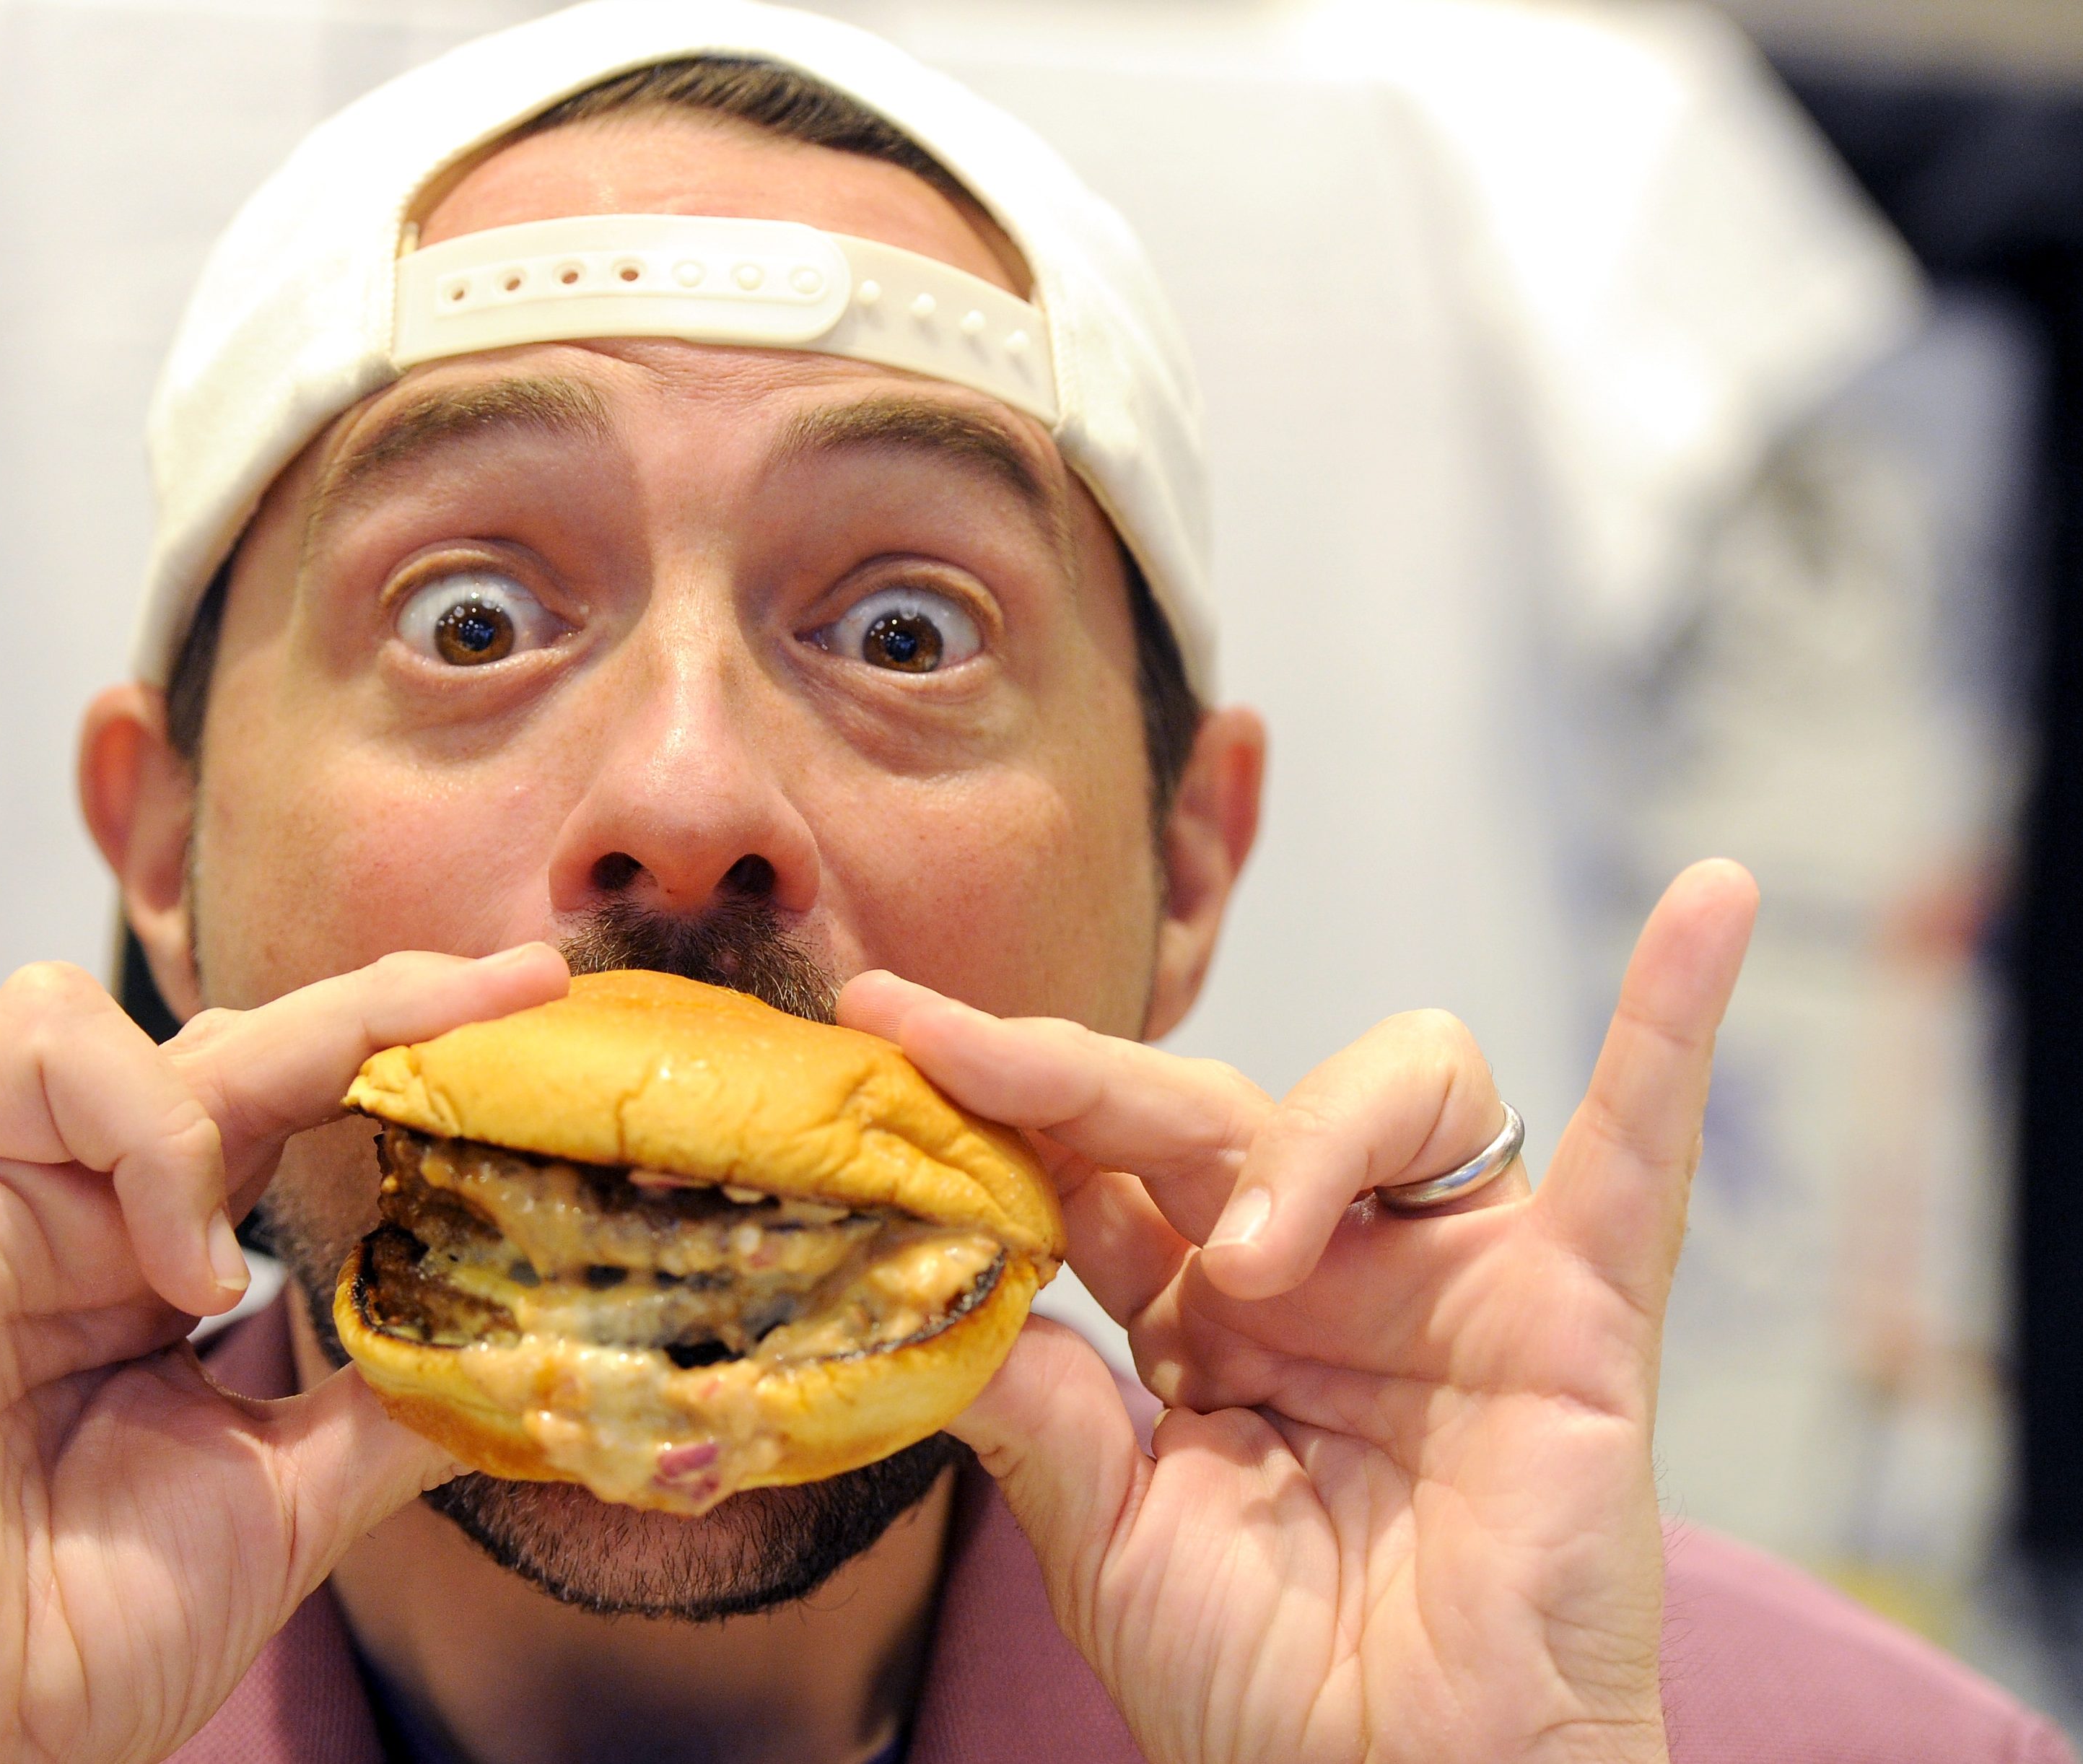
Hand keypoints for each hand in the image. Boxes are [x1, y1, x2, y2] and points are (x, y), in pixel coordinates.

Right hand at [0, 812, 568, 1763]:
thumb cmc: (103, 1626)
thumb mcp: (297, 1495)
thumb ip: (394, 1401)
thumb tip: (527, 1344)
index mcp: (160, 1248)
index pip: (291, 1087)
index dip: (410, 1028)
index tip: (540, 989)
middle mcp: (63, 1206)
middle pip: (204, 1039)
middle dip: (358, 1017)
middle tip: (493, 997)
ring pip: (61, 1027)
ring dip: (162, 1123)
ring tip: (193, 1277)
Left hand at [841, 861, 1757, 1763]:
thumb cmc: (1268, 1691)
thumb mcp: (1107, 1533)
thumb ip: (1035, 1401)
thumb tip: (920, 1277)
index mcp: (1205, 1315)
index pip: (1101, 1154)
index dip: (999, 1083)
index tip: (882, 1015)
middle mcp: (1324, 1270)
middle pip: (1214, 1101)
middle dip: (1090, 1081)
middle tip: (974, 1064)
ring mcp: (1450, 1279)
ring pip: (1392, 1081)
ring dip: (1303, 1133)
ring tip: (1241, 1261)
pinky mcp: (1577, 1312)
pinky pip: (1640, 1150)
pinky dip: (1673, 1025)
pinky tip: (1709, 906)